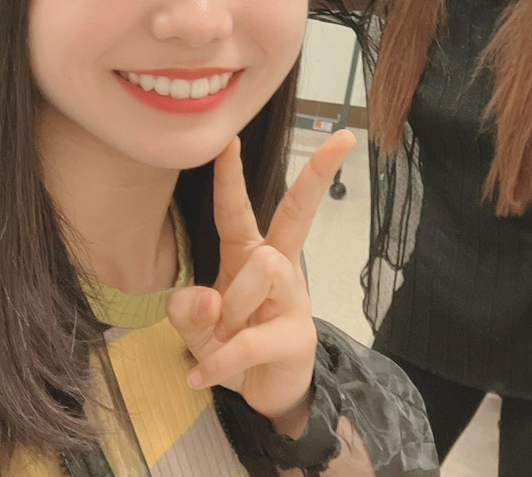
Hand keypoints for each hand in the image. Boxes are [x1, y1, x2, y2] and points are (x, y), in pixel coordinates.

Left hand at [167, 129, 355, 432]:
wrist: (264, 392)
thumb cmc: (231, 343)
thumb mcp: (195, 327)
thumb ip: (188, 309)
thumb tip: (206, 301)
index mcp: (247, 253)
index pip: (236, 209)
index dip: (230, 175)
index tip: (230, 138)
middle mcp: (276, 265)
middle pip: (296, 212)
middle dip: (317, 174)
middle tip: (342, 140)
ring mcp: (293, 297)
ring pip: (262, 270)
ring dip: (228, 310)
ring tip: (219, 340)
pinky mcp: (297, 335)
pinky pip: (250, 339)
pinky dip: (220, 361)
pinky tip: (200, 377)